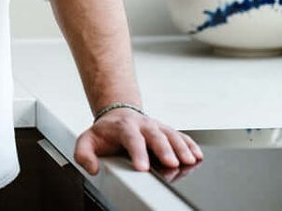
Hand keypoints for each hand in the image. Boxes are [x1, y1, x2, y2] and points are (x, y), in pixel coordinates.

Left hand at [73, 108, 202, 174]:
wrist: (118, 114)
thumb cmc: (105, 132)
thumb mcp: (87, 141)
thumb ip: (84, 154)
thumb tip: (92, 168)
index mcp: (123, 127)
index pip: (131, 138)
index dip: (138, 152)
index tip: (142, 167)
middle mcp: (142, 125)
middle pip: (155, 135)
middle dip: (164, 150)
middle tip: (171, 164)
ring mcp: (156, 126)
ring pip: (170, 134)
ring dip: (181, 147)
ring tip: (188, 161)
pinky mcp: (166, 130)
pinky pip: (180, 135)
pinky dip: (190, 144)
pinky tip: (197, 154)